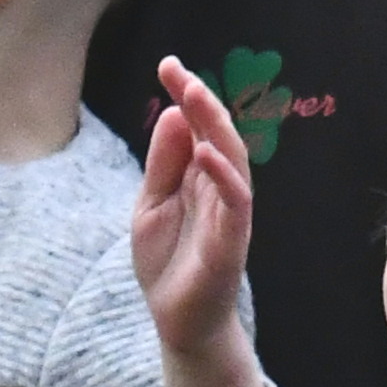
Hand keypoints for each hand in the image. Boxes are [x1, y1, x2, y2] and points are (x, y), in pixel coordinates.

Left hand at [130, 58, 284, 386]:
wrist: (177, 321)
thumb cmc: (168, 264)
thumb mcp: (151, 205)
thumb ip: (164, 165)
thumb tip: (173, 115)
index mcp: (201, 178)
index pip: (200, 128)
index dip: (187, 96)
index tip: (168, 65)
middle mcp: (221, 190)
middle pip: (220, 135)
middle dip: (203, 101)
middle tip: (181, 71)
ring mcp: (230, 214)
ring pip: (233, 161)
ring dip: (217, 127)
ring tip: (196, 95)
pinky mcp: (232, 242)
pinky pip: (235, 202)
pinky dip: (223, 175)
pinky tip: (206, 153)